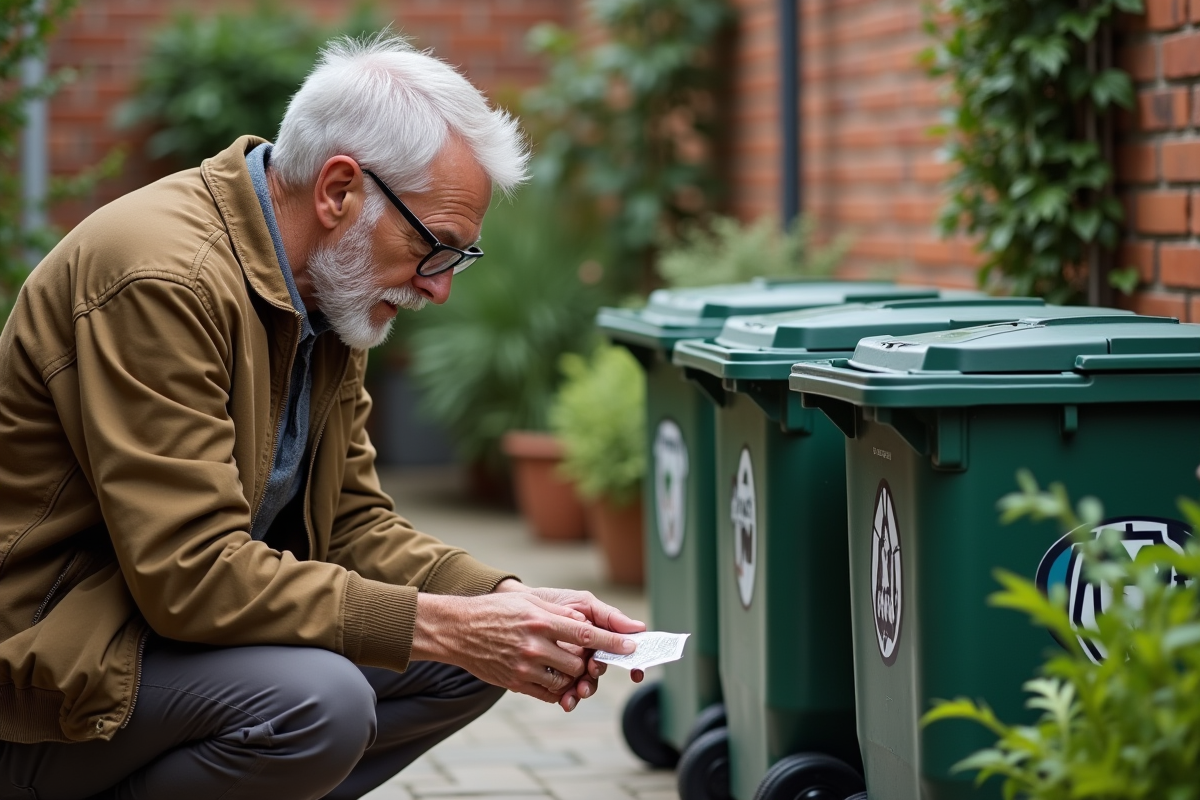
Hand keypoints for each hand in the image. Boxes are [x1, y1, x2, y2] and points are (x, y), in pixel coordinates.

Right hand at [412, 590, 636, 706]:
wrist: (458, 630)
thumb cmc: (495, 612)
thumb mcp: (528, 604)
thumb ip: (559, 614)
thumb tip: (586, 623)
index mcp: (541, 622)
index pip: (586, 636)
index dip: (612, 643)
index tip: (631, 646)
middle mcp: (534, 646)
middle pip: (579, 663)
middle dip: (588, 661)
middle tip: (588, 656)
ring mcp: (524, 667)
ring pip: (565, 680)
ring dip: (573, 675)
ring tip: (567, 664)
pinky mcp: (516, 683)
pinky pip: (548, 693)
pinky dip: (558, 688)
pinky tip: (554, 676)